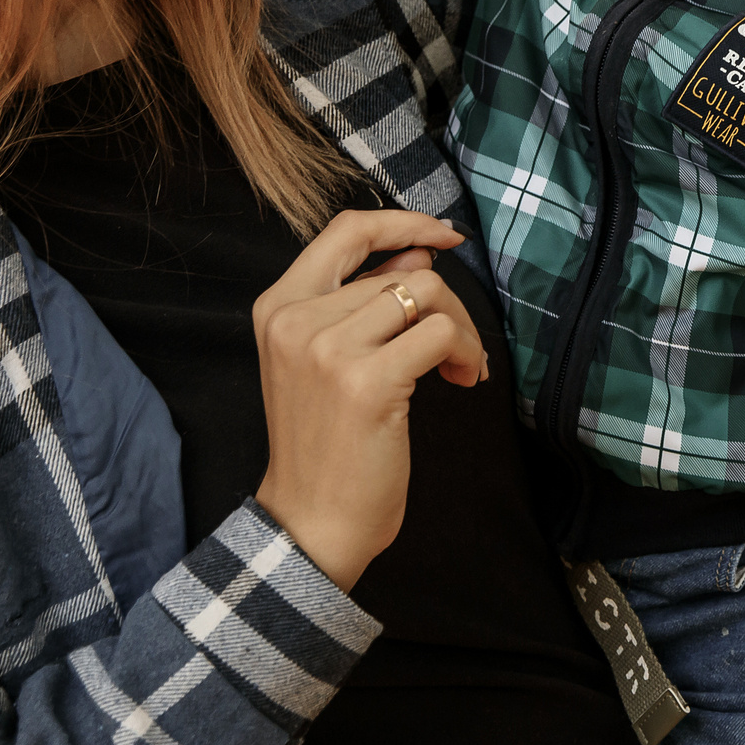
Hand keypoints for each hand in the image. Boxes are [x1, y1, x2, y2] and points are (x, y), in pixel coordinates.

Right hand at [251, 210, 488, 590]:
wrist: (310, 523)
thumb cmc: (325, 445)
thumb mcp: (325, 360)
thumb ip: (363, 300)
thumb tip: (419, 249)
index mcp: (277, 306)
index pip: (345, 230)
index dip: (403, 222)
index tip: (444, 237)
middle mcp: (296, 319)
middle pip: (406, 271)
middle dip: (449, 306)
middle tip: (454, 352)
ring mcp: (328, 349)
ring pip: (430, 294)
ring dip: (462, 331)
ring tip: (456, 370)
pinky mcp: (367, 381)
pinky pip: (443, 333)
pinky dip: (466, 353)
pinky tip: (459, 383)